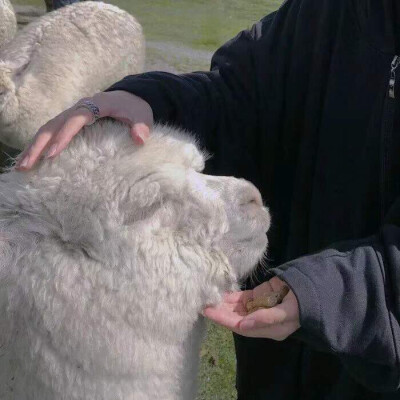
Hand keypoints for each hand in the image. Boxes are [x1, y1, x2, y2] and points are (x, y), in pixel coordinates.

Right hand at [16, 90, 153, 169]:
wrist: (131, 98)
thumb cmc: (136, 108)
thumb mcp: (142, 116)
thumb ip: (142, 127)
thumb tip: (139, 139)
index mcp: (96, 105)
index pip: (76, 120)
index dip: (64, 136)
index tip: (53, 154)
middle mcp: (80, 107)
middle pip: (53, 124)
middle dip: (39, 145)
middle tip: (26, 165)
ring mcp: (73, 114)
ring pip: (48, 128)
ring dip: (34, 147)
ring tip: (22, 167)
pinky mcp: (71, 121)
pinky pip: (52, 132)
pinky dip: (40, 145)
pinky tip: (32, 160)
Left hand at [203, 277, 299, 339]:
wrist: (312, 287)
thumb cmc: (302, 304)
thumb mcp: (287, 314)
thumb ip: (266, 319)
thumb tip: (242, 326)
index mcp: (267, 329)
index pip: (241, 327)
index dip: (224, 320)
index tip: (209, 313)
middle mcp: (260, 320)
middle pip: (236, 318)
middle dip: (220, 312)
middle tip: (203, 305)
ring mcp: (259, 306)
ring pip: (237, 307)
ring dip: (224, 304)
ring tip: (208, 298)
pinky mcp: (260, 295)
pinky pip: (242, 297)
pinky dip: (231, 296)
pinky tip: (221, 293)